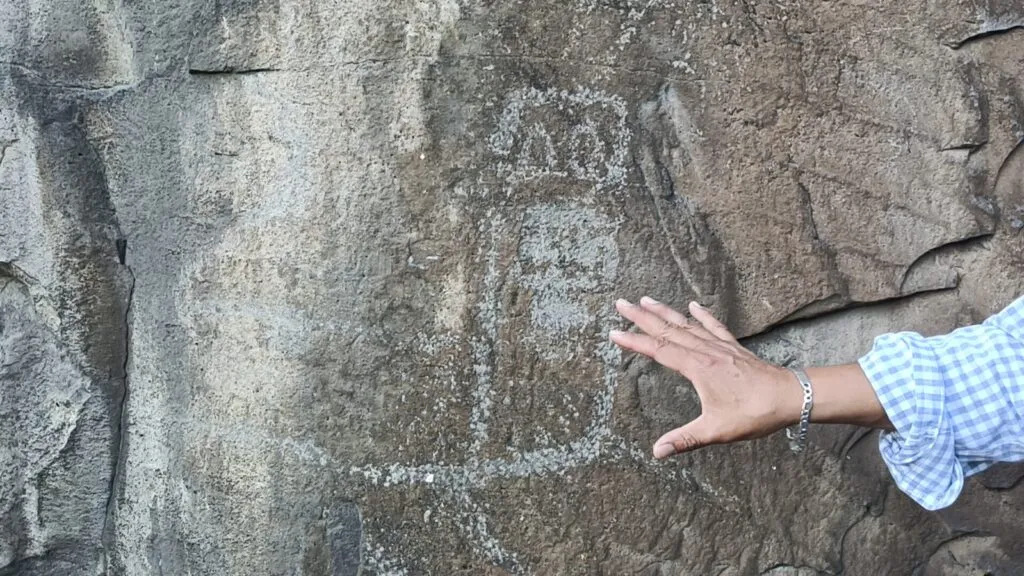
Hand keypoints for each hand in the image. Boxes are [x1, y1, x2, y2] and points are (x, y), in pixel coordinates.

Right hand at [610, 297, 802, 458]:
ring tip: (646, 300)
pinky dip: (702, 315)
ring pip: (687, 325)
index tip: (614, 333)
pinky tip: (693, 305)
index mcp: (697, 368)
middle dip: (642, 317)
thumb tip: (657, 451)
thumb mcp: (716, 430)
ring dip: (664, 312)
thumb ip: (685, 439)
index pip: (659, 351)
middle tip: (621, 303)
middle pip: (668, 330)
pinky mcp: (733, 348)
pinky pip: (713, 326)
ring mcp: (720, 347)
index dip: (634, 342)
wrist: (790, 397)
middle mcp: (705, 352)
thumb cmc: (754, 413)